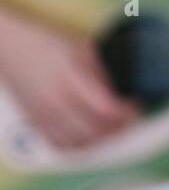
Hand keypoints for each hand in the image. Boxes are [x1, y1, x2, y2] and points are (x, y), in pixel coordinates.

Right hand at [0, 6, 137, 147]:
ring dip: (102, 139)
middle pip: (97, 130)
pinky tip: (89, 135)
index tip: (134, 103)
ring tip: (111, 126)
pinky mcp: (35, 123)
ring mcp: (44, 115)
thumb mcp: (79, 49)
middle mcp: (56, 101)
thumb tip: (123, 91)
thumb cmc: (45, 44)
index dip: (126, 111)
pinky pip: (62, 146)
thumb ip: (102, 71)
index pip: (106, 108)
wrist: (7, 48)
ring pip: (82, 143)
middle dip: (119, 127)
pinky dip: (80, 146)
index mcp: (70, 78)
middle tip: (128, 117)